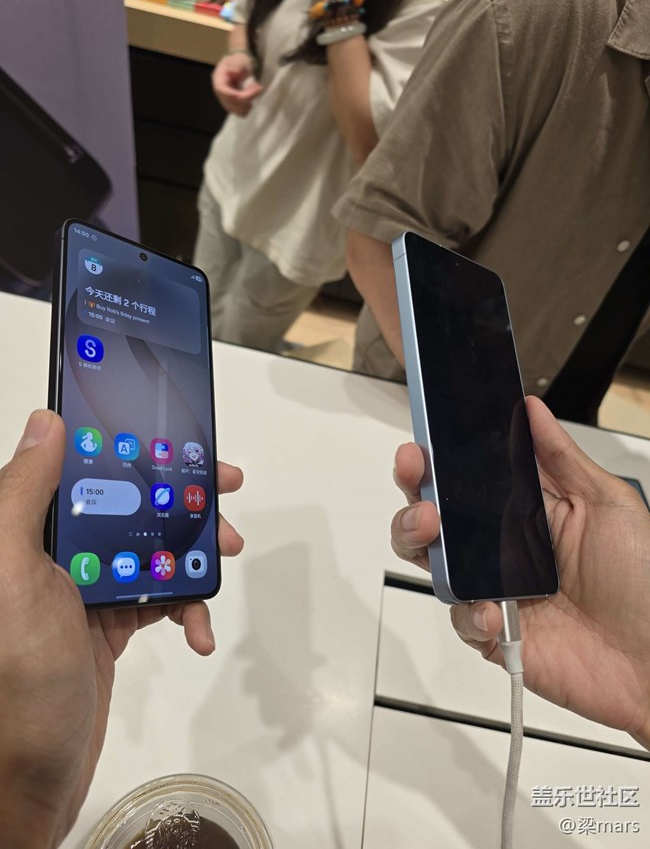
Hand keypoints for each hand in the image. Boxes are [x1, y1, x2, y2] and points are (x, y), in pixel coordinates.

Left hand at [0, 411, 243, 846]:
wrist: (30, 772)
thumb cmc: (16, 682)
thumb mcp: (14, 574)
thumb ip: (24, 496)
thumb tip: (45, 425)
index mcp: (30, 533)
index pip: (87, 468)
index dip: (134, 446)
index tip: (176, 437)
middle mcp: (56, 554)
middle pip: (131, 503)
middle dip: (181, 497)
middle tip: (222, 490)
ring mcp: (86, 589)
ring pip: (153, 548)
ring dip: (193, 552)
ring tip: (223, 556)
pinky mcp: (108, 622)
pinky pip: (159, 598)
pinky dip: (187, 609)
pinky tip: (198, 628)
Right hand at [212, 52, 262, 116]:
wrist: (240, 67)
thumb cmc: (238, 62)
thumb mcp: (238, 60)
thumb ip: (236, 65)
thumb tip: (234, 72)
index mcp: (218, 80)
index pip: (221, 91)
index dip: (232, 94)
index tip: (245, 93)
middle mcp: (220, 93)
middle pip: (230, 103)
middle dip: (246, 97)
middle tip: (257, 87)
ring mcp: (226, 101)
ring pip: (237, 110)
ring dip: (248, 102)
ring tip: (255, 89)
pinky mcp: (234, 106)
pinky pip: (241, 112)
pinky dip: (249, 106)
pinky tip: (253, 96)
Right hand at [391, 397, 649, 748]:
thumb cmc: (642, 581)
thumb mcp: (608, 503)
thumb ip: (561, 457)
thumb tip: (529, 409)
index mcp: (523, 510)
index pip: (465, 477)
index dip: (437, 459)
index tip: (423, 443)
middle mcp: (500, 546)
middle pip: (434, 514)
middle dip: (413, 491)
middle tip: (415, 475)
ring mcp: (493, 588)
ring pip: (432, 562)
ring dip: (418, 541)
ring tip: (430, 529)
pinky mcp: (493, 632)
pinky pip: (461, 617)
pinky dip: (469, 612)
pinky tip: (491, 609)